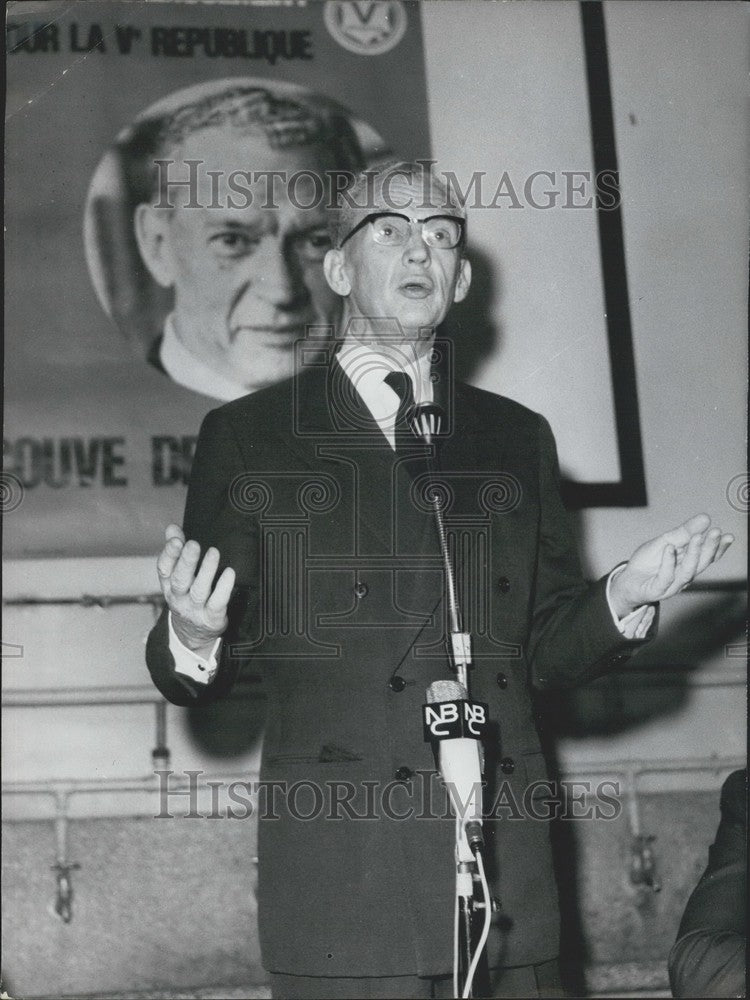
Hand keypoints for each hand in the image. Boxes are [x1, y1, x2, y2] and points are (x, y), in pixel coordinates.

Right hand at [156, 524, 234, 652]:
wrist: (192, 634)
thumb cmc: (186, 597)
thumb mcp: (177, 576)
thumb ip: (176, 551)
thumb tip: (172, 527)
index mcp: (169, 585)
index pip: (164, 569)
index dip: (169, 554)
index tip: (176, 539)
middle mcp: (179, 598)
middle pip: (179, 580)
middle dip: (186, 562)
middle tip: (193, 544)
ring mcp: (195, 609)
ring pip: (199, 590)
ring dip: (206, 571)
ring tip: (213, 552)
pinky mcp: (211, 617)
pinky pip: (217, 602)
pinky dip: (223, 588)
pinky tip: (229, 573)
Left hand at [609, 513, 733, 617]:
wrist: (627, 581)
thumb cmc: (647, 562)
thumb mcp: (664, 541)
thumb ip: (683, 532)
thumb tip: (706, 518)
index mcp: (688, 564)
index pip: (707, 556)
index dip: (719, 547)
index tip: (728, 536)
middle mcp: (684, 575)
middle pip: (701, 563)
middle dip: (710, 548)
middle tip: (716, 532)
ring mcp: (671, 585)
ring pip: (687, 571)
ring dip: (693, 554)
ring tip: (696, 537)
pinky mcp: (656, 590)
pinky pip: (665, 578)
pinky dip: (668, 563)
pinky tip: (669, 548)